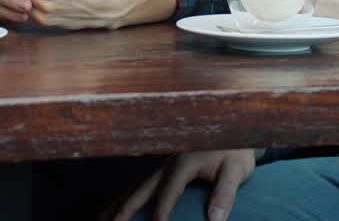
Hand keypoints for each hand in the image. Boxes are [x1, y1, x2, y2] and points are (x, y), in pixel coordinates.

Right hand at [111, 150, 255, 220]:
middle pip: (141, 189)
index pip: (168, 192)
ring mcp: (164, 166)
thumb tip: (215, 219)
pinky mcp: (165, 169)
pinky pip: (143, 185)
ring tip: (101, 218)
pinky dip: (128, 197)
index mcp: (184, 163)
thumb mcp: (236, 170)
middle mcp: (168, 164)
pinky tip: (119, 207)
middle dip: (124, 208)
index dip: (161, 212)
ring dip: (119, 203)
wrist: (234, 127)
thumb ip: (225, 193)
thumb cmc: (236, 150)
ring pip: (137, 187)